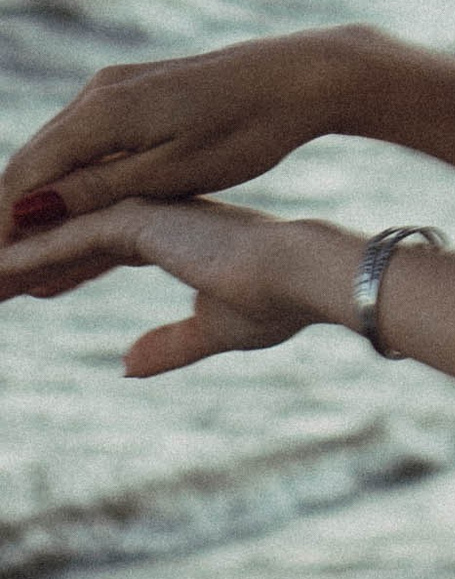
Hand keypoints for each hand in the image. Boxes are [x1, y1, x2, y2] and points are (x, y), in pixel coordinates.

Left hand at [0, 196, 364, 376]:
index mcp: (173, 235)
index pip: (99, 249)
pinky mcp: (137, 220)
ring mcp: (143, 213)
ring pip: (60, 236)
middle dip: (26, 264)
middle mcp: (152, 217)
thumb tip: (126, 366)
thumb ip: (170, 345)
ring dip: (15, 260)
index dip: (62, 271)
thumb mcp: (214, 331)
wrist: (301, 278)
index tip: (30, 291)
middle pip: (70, 239)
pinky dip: (28, 258)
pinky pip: (66, 239)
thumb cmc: (274, 303)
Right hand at [4, 30, 374, 263]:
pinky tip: (61, 225)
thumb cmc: (246, 129)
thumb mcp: (172, 171)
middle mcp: (96, 97)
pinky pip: (87, 150)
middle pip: (31, 168)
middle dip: (6, 222)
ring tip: (17, 264)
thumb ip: (98, 189)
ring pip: (56, 161)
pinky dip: (70, 190)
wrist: (298, 79)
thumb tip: (29, 208)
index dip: (0, 226)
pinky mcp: (135, 100)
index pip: (26, 177)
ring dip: (34, 209)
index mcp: (101, 114)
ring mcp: (114, 94)